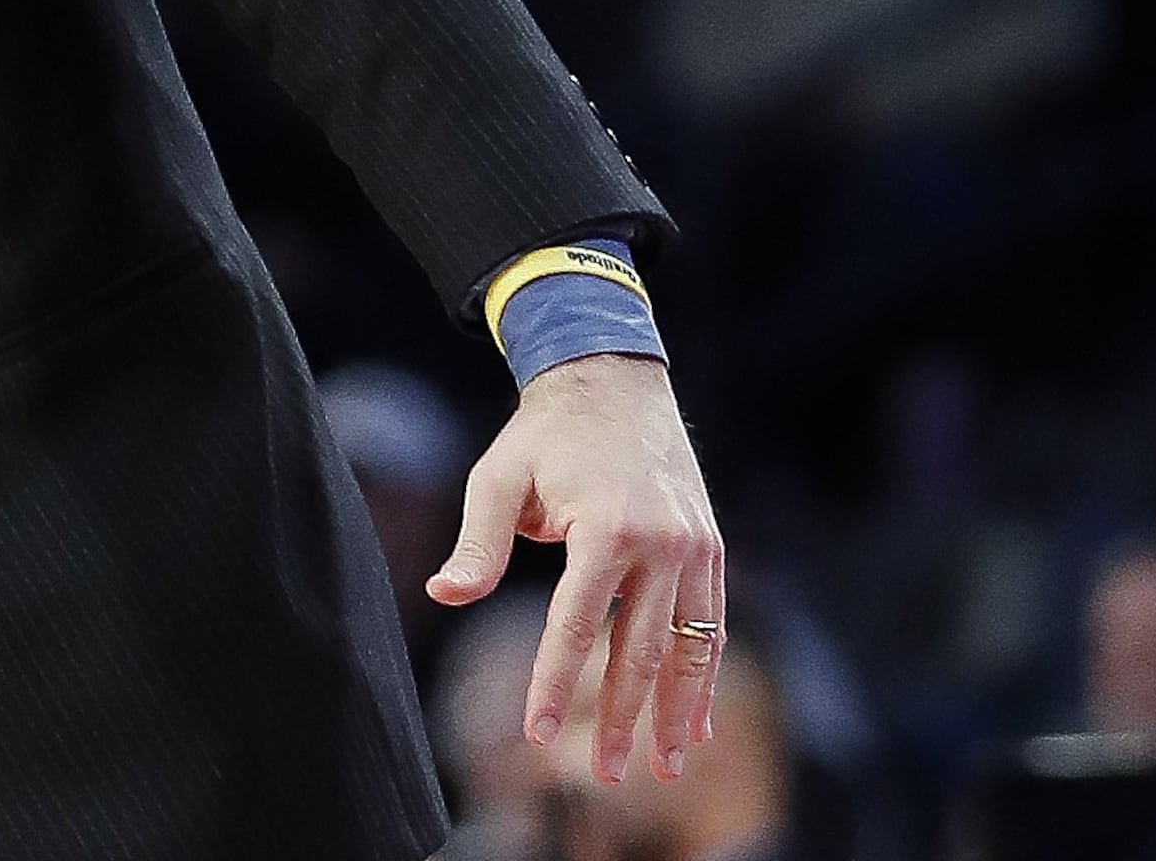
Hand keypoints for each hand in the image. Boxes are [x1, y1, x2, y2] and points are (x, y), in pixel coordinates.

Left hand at [426, 351, 725, 786]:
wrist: (613, 379)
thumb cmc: (544, 434)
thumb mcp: (498, 477)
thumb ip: (478, 543)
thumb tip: (442, 594)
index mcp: (606, 526)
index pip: (578, 623)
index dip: (556, 680)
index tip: (537, 732)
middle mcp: (661, 542)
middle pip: (642, 648)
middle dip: (625, 718)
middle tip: (609, 776)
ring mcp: (695, 547)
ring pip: (691, 646)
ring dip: (680, 712)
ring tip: (666, 767)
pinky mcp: (710, 547)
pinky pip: (712, 624)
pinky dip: (705, 675)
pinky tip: (696, 722)